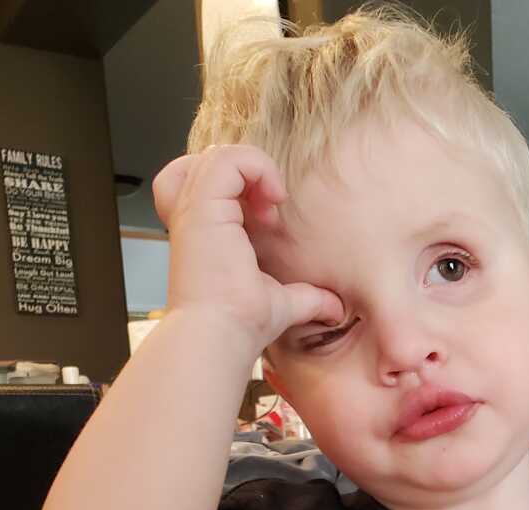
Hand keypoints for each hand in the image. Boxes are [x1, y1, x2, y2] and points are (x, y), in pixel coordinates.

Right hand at [151, 144, 343, 358]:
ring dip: (255, 168)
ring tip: (272, 201)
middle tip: (271, 209)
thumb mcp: (282, 303)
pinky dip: (256, 166)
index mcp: (207, 232)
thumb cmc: (241, 324)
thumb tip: (335, 310)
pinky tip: (273, 198)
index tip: (272, 220)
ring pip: (217, 154)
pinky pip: (226, 158)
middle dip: (248, 173)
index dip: (245, 187)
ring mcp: (193, 210)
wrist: (222, 336)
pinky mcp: (201, 206)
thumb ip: (307, 298)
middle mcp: (194, 217)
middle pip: (210, 161)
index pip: (214, 183)